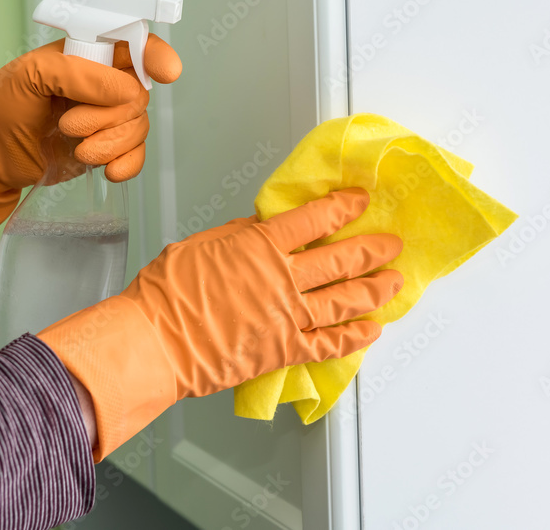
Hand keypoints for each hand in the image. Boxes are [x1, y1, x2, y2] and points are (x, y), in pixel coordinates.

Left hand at [0, 36, 180, 273]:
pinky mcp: (108, 149)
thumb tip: (127, 90)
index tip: (167, 72)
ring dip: (109, 142)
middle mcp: (104, 83)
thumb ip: (79, 74)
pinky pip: (138, 156)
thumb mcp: (29, 77)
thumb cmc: (0, 109)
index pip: (136, 43)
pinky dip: (126, 164)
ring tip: (74, 145)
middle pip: (139, 94)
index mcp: (88, 53)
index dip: (156, 54)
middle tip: (69, 122)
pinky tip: (108, 171)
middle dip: (108, 115)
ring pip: (139, 127)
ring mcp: (108, 117)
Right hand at [38, 188, 402, 459]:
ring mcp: (287, 317)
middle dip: (373, 249)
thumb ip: (240, 235)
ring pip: (344, 300)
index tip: (360, 200)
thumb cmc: (167, 293)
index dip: (343, 206)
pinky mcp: (284, 350)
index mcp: (260, 245)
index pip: (315, 219)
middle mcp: (282, 279)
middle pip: (341, 260)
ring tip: (394, 282)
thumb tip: (264, 227)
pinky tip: (372, 331)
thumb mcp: (202, 244)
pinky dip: (354, 338)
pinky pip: (329, 345)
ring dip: (375, 291)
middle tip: (392, 244)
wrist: (155, 344)